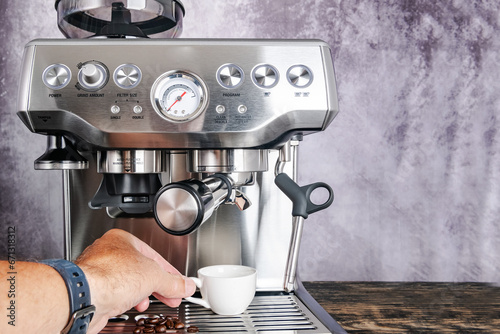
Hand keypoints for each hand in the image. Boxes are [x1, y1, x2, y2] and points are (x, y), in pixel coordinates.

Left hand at [75, 229, 195, 333]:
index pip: (152, 255)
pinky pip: (115, 295)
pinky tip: (131, 307)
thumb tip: (184, 285)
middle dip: (156, 285)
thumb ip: (172, 282)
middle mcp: (107, 253)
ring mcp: (98, 273)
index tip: (178, 282)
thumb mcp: (154, 276)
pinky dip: (125, 301)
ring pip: (126, 283)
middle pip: (139, 270)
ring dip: (141, 294)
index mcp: (122, 240)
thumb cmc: (110, 277)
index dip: (169, 271)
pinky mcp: (92, 292)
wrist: (84, 298)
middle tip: (170, 294)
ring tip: (148, 303)